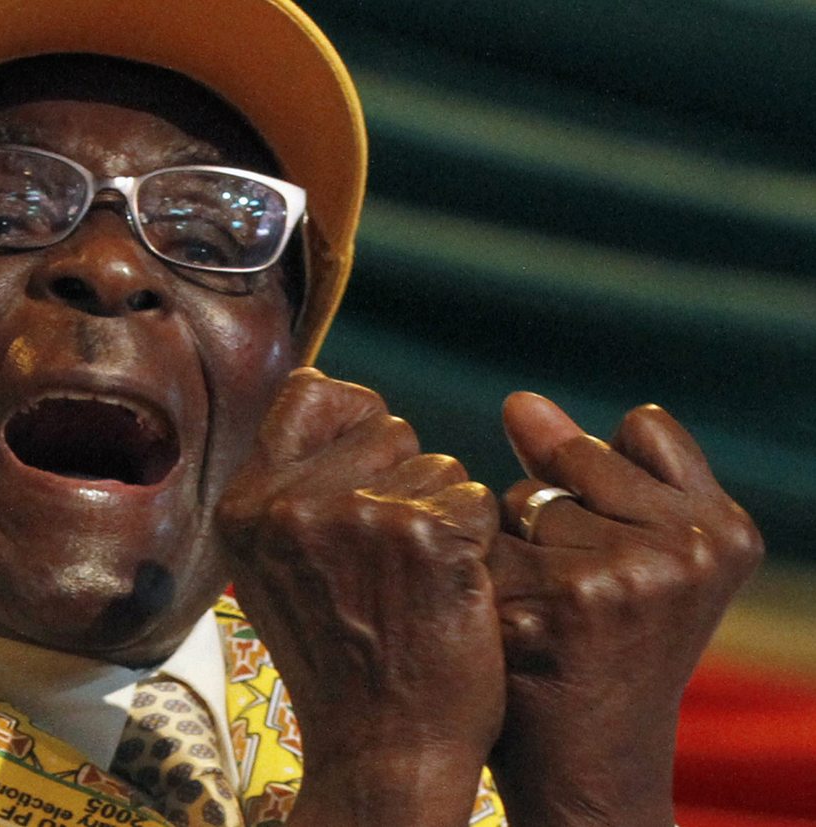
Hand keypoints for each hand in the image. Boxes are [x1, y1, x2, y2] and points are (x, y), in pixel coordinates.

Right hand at [217, 369, 504, 826]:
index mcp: (248, 506)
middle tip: (392, 559)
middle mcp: (292, 503)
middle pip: (386, 426)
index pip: (310, 392)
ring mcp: (360, 515)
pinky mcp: (427, 535)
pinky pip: (476, 501)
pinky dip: (479, 544)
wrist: (381, 751)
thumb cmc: (341, 663)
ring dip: (444, 515)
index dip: (355, 421)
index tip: (371, 467)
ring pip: (438, 464)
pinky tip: (451, 595)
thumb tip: (333, 400)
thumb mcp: (277, 569)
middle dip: (406, 479)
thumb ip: (293, 490)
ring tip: (417, 584)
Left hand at [488, 393, 763, 826]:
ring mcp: (634, 572)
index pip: (639, 427)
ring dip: (508, 551)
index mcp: (726, 528)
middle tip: (575, 601)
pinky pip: (482, 545)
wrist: (590, 771)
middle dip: (549, 518)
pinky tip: (506, 635)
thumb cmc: (599, 653)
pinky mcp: (568, 602)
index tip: (608, 551)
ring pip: (516, 502)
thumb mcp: (630, 555)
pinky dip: (476, 583)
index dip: (600, 481)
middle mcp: (694, 545)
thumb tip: (519, 400)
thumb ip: (587, 470)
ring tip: (542, 620)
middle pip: (569, 463)